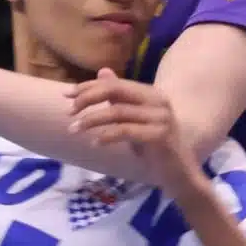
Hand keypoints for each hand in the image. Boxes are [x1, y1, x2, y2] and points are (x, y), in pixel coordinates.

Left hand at [66, 69, 205, 195]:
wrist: (178, 174)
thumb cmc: (154, 147)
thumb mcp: (133, 120)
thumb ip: (119, 98)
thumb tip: (102, 72)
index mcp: (151, 94)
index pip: (115, 84)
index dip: (89, 87)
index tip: (67, 95)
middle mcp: (158, 101)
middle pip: (115, 91)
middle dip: (87, 99)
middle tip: (69, 112)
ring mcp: (161, 118)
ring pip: (117, 112)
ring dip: (91, 120)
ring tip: (74, 129)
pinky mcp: (160, 135)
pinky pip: (126, 131)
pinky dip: (107, 135)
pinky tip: (95, 143)